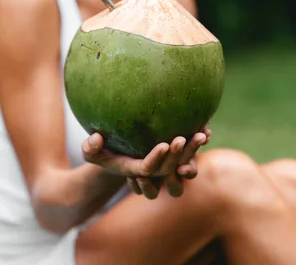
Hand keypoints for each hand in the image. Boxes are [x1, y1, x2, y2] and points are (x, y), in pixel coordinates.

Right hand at [82, 128, 210, 199]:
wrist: (116, 152)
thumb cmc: (101, 151)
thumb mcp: (90, 151)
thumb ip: (89, 147)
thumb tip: (98, 138)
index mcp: (136, 169)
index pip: (149, 169)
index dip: (157, 159)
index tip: (164, 143)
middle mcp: (154, 170)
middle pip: (171, 169)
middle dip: (178, 155)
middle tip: (182, 137)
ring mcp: (165, 162)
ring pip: (185, 163)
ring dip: (194, 151)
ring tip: (202, 134)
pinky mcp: (174, 153)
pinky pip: (190, 152)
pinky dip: (197, 141)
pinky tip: (206, 127)